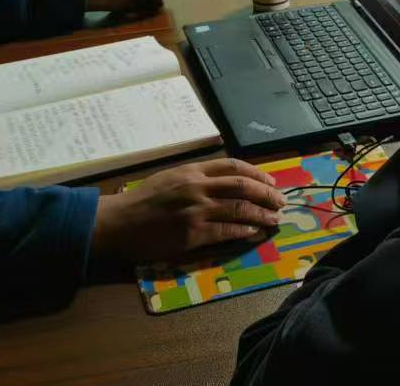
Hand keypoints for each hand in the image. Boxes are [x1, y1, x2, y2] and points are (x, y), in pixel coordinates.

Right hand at [90, 158, 286, 264]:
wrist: (119, 223)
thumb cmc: (144, 200)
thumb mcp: (171, 177)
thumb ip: (198, 176)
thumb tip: (227, 181)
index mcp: (193, 170)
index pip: (234, 166)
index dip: (257, 174)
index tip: (271, 181)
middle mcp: (198, 186)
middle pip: (243, 186)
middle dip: (266, 193)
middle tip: (280, 201)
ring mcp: (196, 210)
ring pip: (239, 209)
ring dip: (261, 214)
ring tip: (274, 219)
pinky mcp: (192, 234)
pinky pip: (225, 231)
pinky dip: (243, 230)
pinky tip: (254, 231)